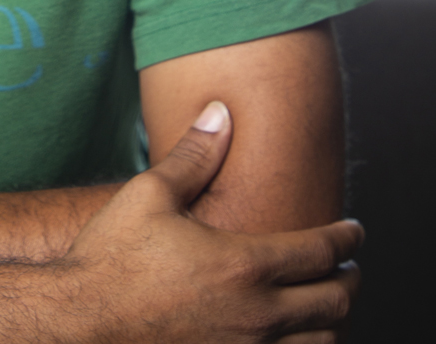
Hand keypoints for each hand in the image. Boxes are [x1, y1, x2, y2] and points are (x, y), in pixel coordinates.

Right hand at [59, 101, 361, 342]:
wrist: (81, 320)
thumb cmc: (112, 256)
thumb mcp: (150, 194)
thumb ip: (194, 156)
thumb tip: (221, 114)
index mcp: (243, 265)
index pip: (319, 252)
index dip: (344, 239)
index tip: (353, 231)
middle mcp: (257, 314)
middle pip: (332, 302)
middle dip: (348, 280)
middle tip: (349, 266)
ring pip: (320, 343)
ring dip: (332, 320)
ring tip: (326, 303)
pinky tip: (289, 335)